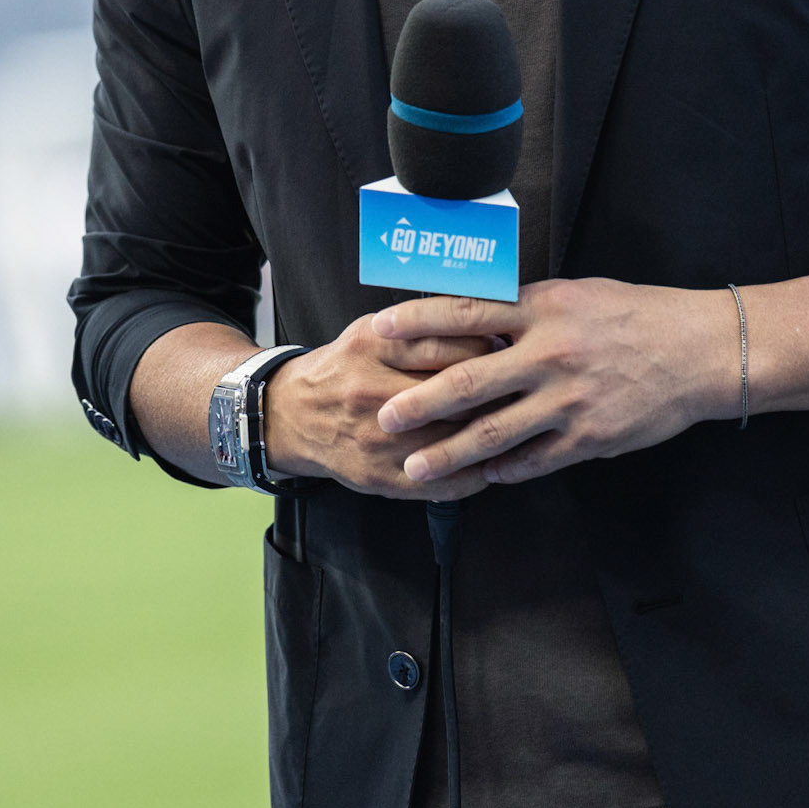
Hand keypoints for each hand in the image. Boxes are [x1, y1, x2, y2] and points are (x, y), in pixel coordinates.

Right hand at [264, 314, 497, 499]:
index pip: (450, 345)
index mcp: (372, 347)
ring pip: (453, 440)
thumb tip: (487, 325)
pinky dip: (475, 475)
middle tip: (517, 386)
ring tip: (513, 422)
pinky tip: (492, 462)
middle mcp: (372, 391)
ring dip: (492, 433)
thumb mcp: (372, 330)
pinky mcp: (379, 476)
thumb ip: (422, 326)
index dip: (488, 348)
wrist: (291, 415)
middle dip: (497, 391)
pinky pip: (441, 482)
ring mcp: (375, 439)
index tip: (504, 349)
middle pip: (457, 394)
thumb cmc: (346, 366)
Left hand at [371, 277, 736, 485]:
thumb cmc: (636, 314)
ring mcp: (567, 400)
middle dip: (418, 402)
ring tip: (414, 469)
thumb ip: (527, 308)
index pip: (465, 312)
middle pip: (467, 380)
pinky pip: (534, 460)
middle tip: (382, 418)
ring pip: (493, 432)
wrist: (698, 351)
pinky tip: (480, 478)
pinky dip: (503, 471)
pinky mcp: (588, 438)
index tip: (380, 329)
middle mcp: (549, 353)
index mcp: (543, 307)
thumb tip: (474, 317)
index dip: (418, 321)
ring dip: (448, 454)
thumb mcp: (577, 294)